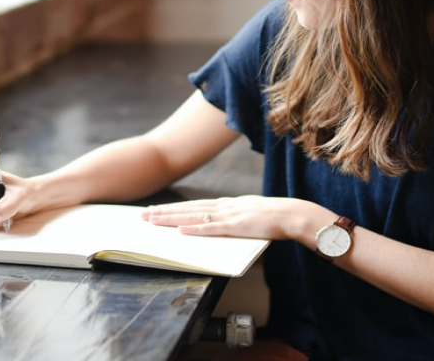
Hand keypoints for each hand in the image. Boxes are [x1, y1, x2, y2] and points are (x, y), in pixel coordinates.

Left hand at [141, 195, 311, 240]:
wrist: (290, 214)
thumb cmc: (272, 217)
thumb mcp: (247, 213)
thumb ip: (232, 217)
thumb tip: (219, 222)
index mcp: (225, 204)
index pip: (193, 205)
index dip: (173, 208)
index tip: (155, 210)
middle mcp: (223, 206)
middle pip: (187, 209)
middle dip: (164, 212)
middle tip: (143, 216)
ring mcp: (228, 215)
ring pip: (193, 216)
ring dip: (172, 219)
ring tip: (153, 221)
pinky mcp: (235, 226)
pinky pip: (211, 229)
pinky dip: (194, 229)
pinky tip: (180, 230)